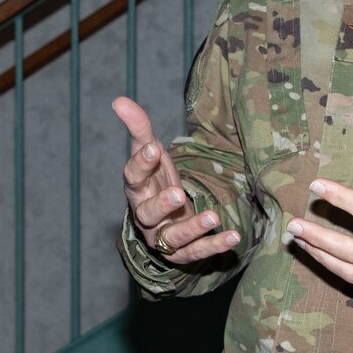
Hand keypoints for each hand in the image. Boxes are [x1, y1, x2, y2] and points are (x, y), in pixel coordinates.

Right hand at [113, 97, 237, 263]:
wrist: (164, 216)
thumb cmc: (155, 179)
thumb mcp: (149, 151)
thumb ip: (139, 127)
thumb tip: (119, 99)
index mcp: (136, 188)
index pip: (133, 176)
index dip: (141, 163)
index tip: (153, 148)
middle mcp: (145, 215)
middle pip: (147, 212)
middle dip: (162, 204)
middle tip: (178, 193)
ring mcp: (162, 236)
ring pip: (173, 237)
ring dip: (193, 227)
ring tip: (213, 216)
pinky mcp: (181, 253)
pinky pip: (197, 252)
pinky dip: (215, 246)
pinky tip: (233, 237)